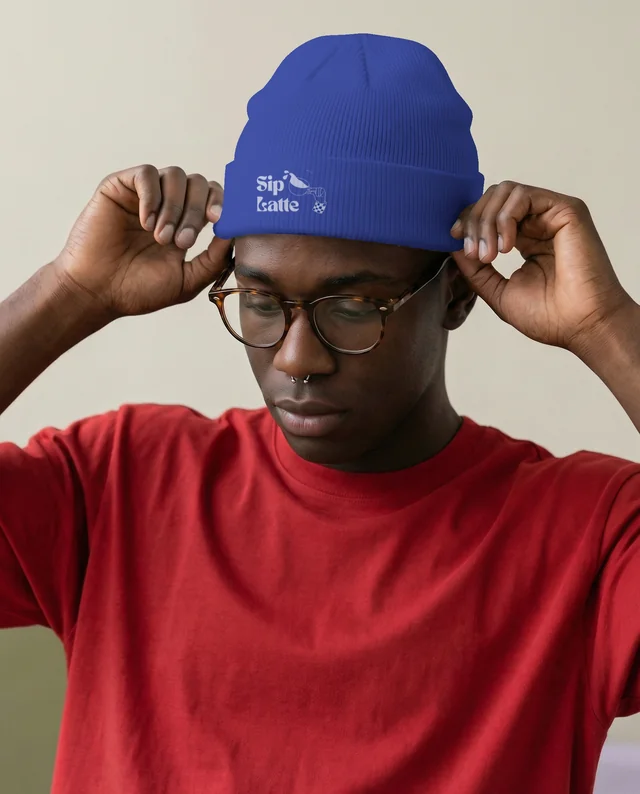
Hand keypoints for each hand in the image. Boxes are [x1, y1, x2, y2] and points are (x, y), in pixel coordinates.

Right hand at [53, 165, 231, 317]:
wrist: (98, 292)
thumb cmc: (140, 290)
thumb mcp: (188, 280)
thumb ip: (215, 259)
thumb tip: (236, 232)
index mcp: (186, 223)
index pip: (213, 198)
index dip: (222, 204)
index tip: (219, 222)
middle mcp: (168, 205)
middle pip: (198, 183)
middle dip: (196, 211)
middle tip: (181, 242)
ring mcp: (145, 195)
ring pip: (175, 175)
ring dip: (174, 207)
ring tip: (160, 237)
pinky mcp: (120, 187)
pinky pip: (146, 173)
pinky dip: (151, 196)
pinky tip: (146, 222)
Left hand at [450, 181, 633, 352]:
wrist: (581, 325)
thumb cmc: (549, 316)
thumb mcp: (498, 291)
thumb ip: (475, 269)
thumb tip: (453, 245)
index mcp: (525, 239)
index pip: (489, 213)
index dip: (468, 221)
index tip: (455, 240)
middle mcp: (539, 222)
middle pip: (493, 198)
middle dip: (474, 222)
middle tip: (474, 253)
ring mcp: (552, 214)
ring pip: (504, 191)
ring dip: (487, 221)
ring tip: (489, 255)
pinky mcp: (566, 210)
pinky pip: (523, 196)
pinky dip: (505, 218)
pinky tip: (506, 247)